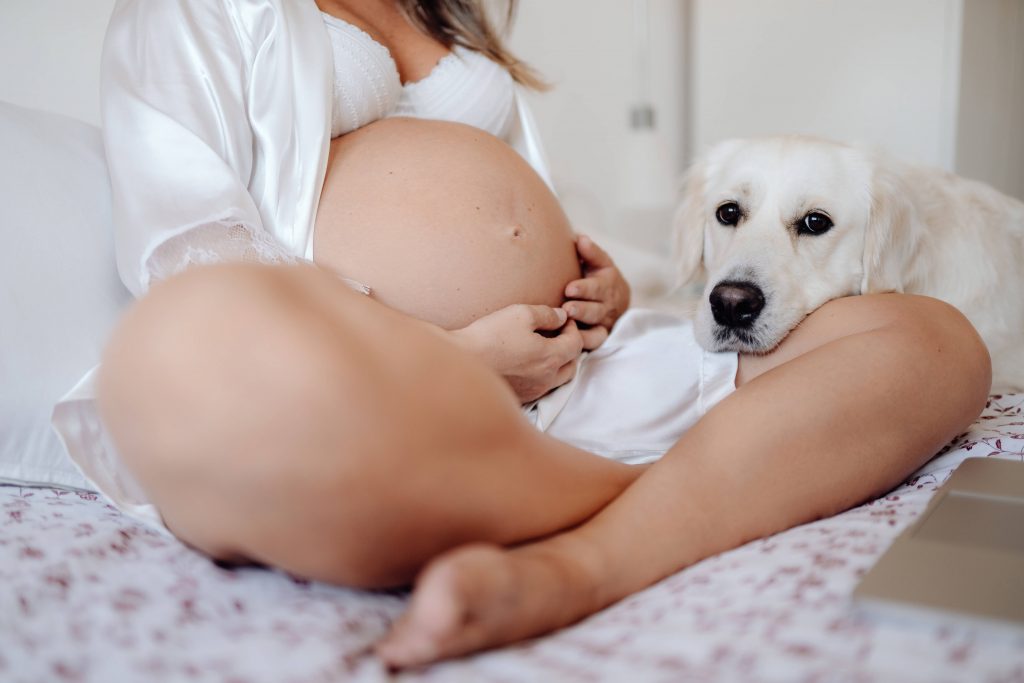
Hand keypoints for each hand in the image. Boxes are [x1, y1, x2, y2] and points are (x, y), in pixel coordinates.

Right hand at [451, 304, 583, 402]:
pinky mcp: (520, 397)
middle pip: (572, 364)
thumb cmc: (490, 335)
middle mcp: (546, 379)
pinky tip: (529, 363)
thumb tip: (561, 317)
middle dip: (570, 347)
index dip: (573, 328)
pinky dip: (543, 374)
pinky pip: (541, 387)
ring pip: (558, 379)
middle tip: (558, 333)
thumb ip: (547, 314)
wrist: (461, 360)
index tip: (563, 319)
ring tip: (545, 348)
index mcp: (551, 358)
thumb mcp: (521, 314)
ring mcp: (533, 391)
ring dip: (558, 362)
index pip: (576, 344)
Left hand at [563, 234, 630, 349]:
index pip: (597, 286)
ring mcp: (604, 322)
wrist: (618, 301)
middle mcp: (607, 304)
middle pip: (595, 309)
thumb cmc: (600, 277)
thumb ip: (591, 253)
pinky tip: (570, 344)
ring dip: (580, 328)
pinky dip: (584, 343)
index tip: (569, 288)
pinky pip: (594, 342)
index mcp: (607, 283)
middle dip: (582, 309)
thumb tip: (580, 238)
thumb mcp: (599, 263)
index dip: (584, 288)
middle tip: (567, 309)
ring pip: (595, 327)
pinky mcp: (599, 336)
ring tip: (566, 325)